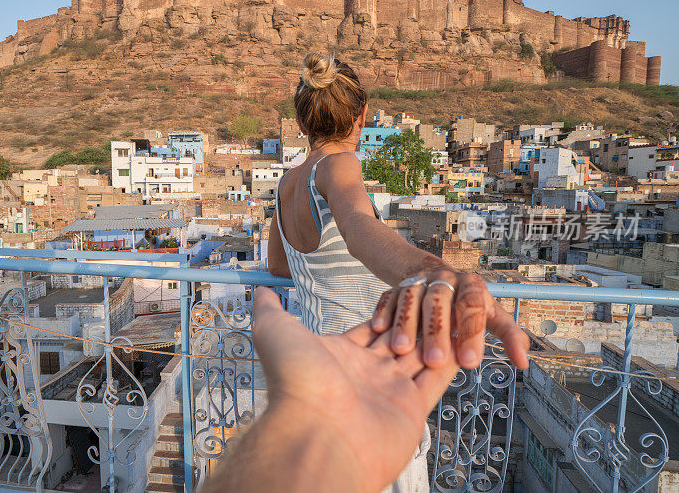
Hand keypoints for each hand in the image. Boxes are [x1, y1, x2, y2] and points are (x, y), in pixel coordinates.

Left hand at [251, 287, 459, 491]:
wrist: (316, 432)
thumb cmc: (294, 383)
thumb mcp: (273, 330)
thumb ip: (270, 309)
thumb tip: (260, 291)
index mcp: (338, 355)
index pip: (369, 328)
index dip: (386, 311)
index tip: (404, 293)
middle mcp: (364, 374)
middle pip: (397, 340)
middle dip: (415, 321)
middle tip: (435, 299)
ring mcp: (388, 392)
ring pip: (420, 356)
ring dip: (435, 337)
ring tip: (453, 313)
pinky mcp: (410, 410)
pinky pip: (435, 380)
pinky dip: (450, 361)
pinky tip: (462, 341)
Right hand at [371, 268, 529, 369]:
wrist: (435, 276)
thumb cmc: (467, 303)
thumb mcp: (491, 314)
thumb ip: (509, 336)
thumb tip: (524, 362)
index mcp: (470, 286)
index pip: (471, 307)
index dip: (471, 334)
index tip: (470, 363)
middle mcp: (443, 280)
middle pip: (439, 303)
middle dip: (436, 332)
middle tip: (435, 361)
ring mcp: (417, 281)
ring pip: (410, 299)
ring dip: (405, 324)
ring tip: (402, 350)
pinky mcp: (395, 286)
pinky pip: (387, 296)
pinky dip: (383, 312)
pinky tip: (379, 329)